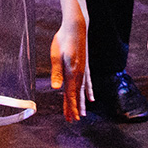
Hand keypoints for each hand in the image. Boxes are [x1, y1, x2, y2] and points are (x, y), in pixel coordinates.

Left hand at [50, 0, 89, 121]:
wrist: (76, 26)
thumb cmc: (63, 39)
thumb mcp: (56, 55)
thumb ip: (56, 73)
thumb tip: (55, 88)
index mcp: (71, 72)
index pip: (70, 95)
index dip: (70, 108)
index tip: (71, 119)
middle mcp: (80, 74)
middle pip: (76, 95)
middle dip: (75, 108)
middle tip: (74, 120)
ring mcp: (84, 70)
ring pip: (82, 91)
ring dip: (81, 103)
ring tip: (82, 114)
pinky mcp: (85, 66)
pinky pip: (88, 83)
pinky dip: (89, 91)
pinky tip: (91, 97)